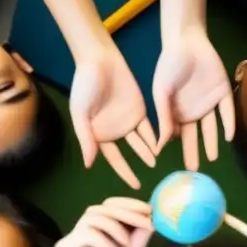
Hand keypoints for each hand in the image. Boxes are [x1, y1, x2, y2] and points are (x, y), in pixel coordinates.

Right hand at [54, 198, 153, 246]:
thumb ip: (139, 235)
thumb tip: (152, 215)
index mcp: (96, 230)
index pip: (109, 206)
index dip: (129, 204)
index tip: (149, 209)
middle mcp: (81, 231)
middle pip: (101, 208)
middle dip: (126, 212)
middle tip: (145, 220)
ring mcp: (71, 239)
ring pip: (92, 218)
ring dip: (115, 228)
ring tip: (127, 245)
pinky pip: (86, 235)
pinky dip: (105, 243)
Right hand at [70, 45, 158, 188]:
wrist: (99, 60)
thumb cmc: (85, 86)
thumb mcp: (81, 114)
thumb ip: (86, 139)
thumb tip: (88, 165)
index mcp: (99, 134)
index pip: (114, 159)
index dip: (124, 172)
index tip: (135, 186)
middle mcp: (115, 130)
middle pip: (130, 154)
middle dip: (138, 166)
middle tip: (151, 179)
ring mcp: (128, 119)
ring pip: (142, 142)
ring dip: (150, 153)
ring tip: (159, 164)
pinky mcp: (140, 108)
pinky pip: (150, 127)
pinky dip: (157, 137)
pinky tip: (165, 146)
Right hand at [152, 25, 234, 170]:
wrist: (186, 42)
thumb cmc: (169, 66)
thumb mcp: (161, 93)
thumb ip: (162, 119)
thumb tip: (159, 147)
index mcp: (177, 112)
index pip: (178, 135)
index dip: (178, 149)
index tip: (177, 167)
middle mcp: (193, 110)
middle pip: (195, 136)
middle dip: (194, 152)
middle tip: (194, 171)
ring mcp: (209, 102)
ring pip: (211, 127)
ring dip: (212, 142)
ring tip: (212, 158)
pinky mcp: (223, 92)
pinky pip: (226, 111)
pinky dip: (228, 124)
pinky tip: (228, 137)